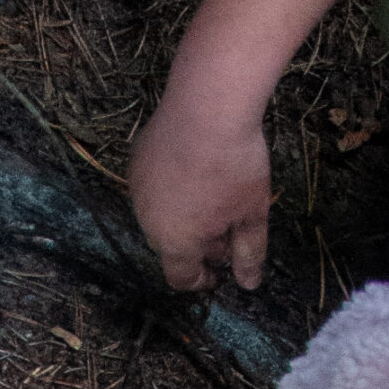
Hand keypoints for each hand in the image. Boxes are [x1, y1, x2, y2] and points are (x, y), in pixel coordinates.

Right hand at [130, 90, 273, 290]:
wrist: (207, 104)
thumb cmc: (233, 163)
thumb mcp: (252, 212)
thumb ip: (249, 252)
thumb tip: (249, 284)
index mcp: (176, 242)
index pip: (181, 278)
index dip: (201, 280)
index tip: (219, 272)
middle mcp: (150, 223)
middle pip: (170, 246)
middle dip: (195, 244)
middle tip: (224, 226)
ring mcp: (139, 191)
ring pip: (159, 216)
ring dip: (181, 215)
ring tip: (209, 192)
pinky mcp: (137, 162)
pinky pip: (153, 186)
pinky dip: (170, 186)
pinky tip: (192, 166)